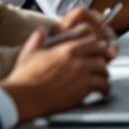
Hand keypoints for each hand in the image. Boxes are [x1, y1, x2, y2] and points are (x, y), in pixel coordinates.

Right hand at [0, 15, 116, 121]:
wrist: (23, 97)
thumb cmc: (24, 77)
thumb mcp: (29, 52)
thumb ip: (38, 39)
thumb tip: (41, 31)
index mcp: (67, 49)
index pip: (92, 41)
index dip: (97, 46)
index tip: (98, 50)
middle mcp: (78, 60)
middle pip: (101, 55)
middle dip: (102, 60)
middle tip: (101, 65)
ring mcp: (82, 76)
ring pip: (104, 71)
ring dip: (104, 74)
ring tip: (103, 79)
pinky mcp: (83, 91)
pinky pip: (102, 86)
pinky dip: (104, 88)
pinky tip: (102, 90)